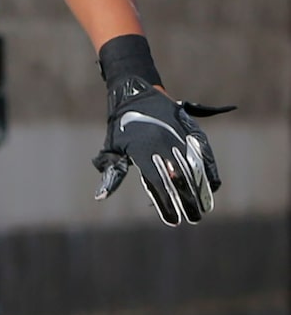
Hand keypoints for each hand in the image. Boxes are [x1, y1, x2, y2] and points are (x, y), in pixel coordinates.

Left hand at [93, 80, 225, 225]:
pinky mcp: (190, 129)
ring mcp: (179, 136)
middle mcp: (163, 144)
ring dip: (201, 188)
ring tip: (205, 207)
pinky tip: (213, 184)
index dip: (166, 203)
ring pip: (194, 166)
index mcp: (142, 151)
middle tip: (194, 219)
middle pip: (179, 178)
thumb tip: (101, 198)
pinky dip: (209, 168)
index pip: (157, 183)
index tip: (173, 221)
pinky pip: (203, 152)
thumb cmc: (121, 127)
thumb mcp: (113, 149)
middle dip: (187, 201)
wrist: (135, 92)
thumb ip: (113, 175)